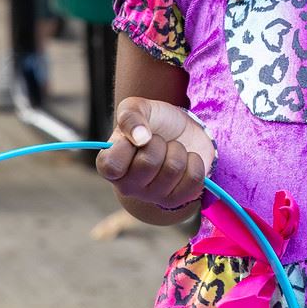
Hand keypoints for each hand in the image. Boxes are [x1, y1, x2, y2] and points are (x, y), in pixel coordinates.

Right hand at [97, 98, 217, 211]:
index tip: (136, 136)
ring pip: (174, 169)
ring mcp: (152, 196)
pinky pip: (193, 180)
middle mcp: (127, 186)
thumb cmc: (155, 122)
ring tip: (172, 149)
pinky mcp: (177, 200)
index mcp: (110, 165)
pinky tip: (186, 160)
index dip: (127, 147)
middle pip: (149, 163)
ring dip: (179, 151)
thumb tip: (140, 137)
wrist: (183, 133)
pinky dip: (195, 162)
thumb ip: (130, 116)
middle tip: (158, 141)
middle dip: (160, 142)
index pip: (111, 165)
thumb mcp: (139, 107)